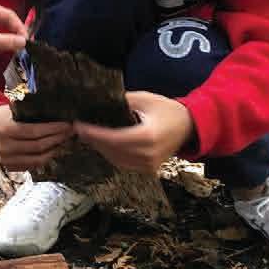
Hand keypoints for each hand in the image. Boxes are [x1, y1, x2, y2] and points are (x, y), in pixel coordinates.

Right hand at [0, 104, 75, 171]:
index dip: (53, 129)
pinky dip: (46, 158)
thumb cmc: (6, 116)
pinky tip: (54, 150)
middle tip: (70, 132)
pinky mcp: (11, 167)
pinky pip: (33, 165)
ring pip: (38, 159)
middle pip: (38, 147)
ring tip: (64, 141)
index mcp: (6, 129)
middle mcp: (5, 147)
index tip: (67, 125)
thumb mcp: (15, 110)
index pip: (35, 132)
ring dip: (55, 150)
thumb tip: (59, 118)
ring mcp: (7, 160)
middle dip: (57, 139)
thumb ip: (33, 115)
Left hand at [74, 92, 194, 174]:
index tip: (79, 126)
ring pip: (115, 159)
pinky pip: (123, 164)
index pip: (114, 138)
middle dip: (94, 139)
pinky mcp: (148, 169)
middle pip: (112, 150)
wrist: (189, 126)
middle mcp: (149, 154)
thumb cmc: (168, 110)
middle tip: (80, 129)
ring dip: (100, 148)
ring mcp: (149, 164)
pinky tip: (103, 144)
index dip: (94, 133)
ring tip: (89, 135)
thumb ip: (122, 101)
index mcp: (148, 136)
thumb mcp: (145, 99)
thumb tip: (98, 101)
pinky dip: (111, 154)